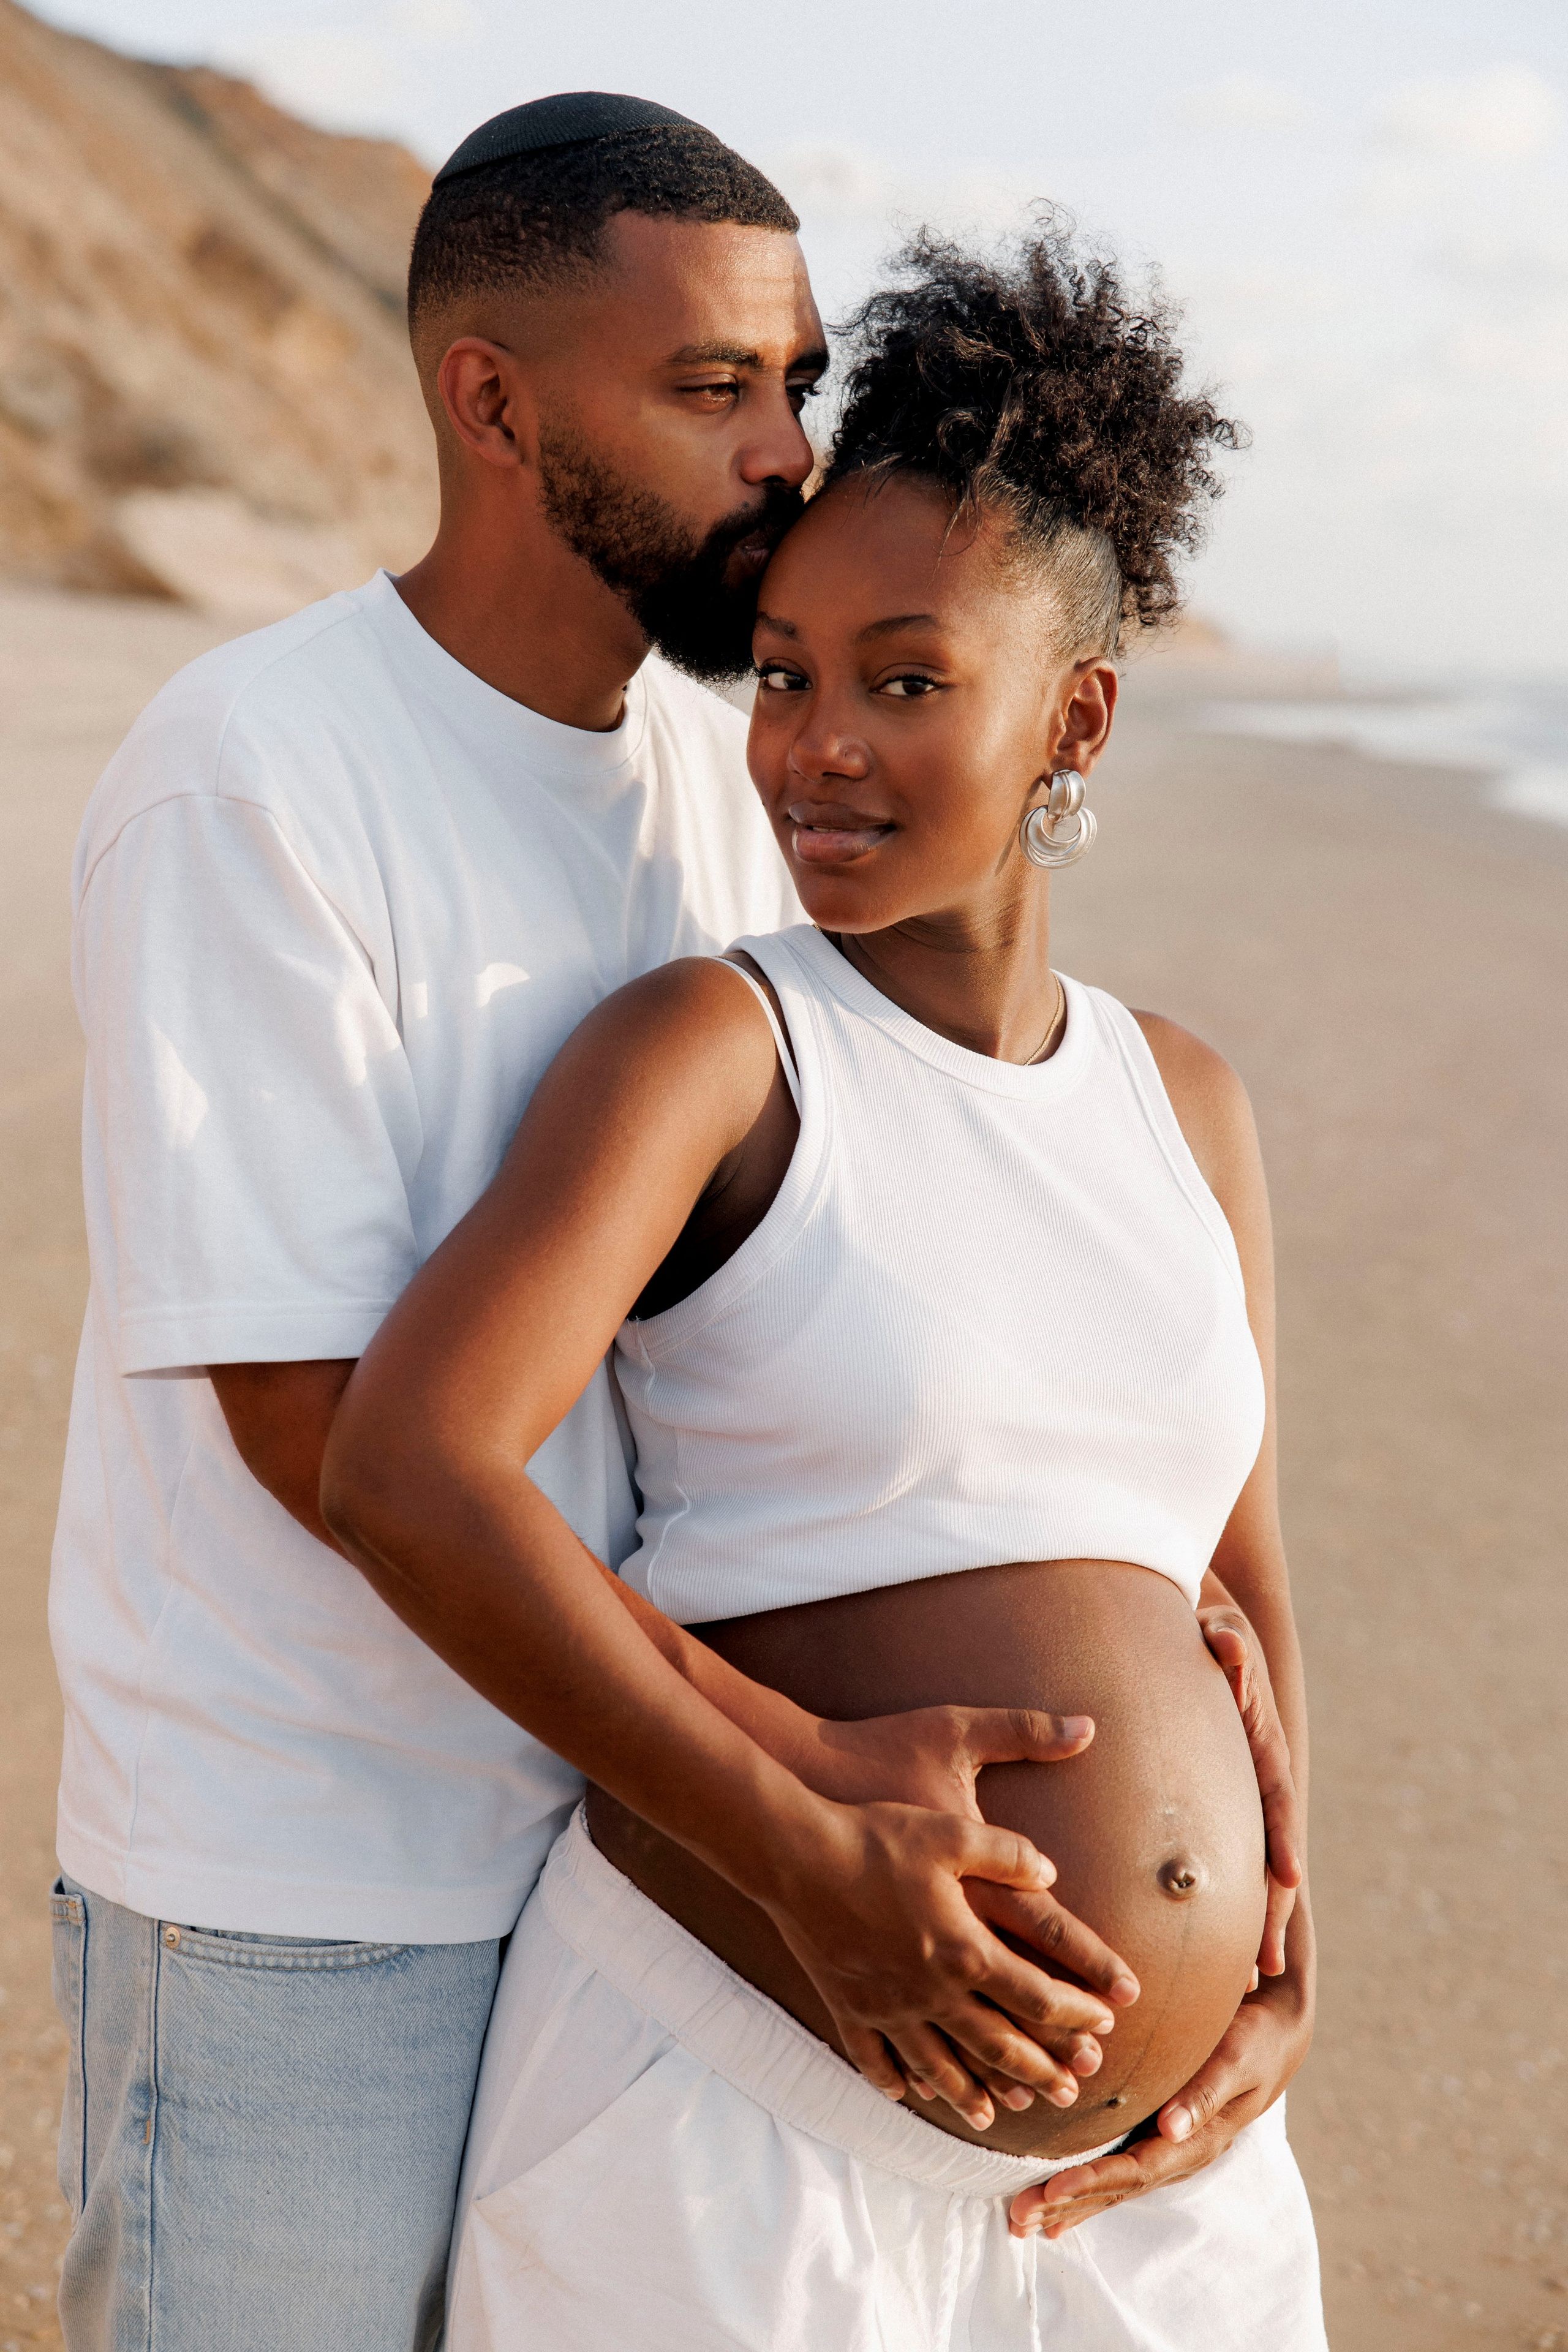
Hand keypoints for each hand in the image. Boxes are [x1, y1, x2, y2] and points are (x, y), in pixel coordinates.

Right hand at [757, 1790, 1137, 2133]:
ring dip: (974, 2093)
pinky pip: (875, 2058)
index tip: (1106, 2023)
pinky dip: (895, 2080)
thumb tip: (1052, 1872)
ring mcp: (887, 2006)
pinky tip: (908, 2094)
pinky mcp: (848, 2007)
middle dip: (1040, 2069)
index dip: (1077, 2012)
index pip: (1037, 1995)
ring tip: (1000, 2115)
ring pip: (940, 2065)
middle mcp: (931, 1990)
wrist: (796, 1856)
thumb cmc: (877, 1837)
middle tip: (1071, 2089)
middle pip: (998, 2044)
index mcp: (964, 1949)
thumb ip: (1008, 1854)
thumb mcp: (952, 1832)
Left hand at [1007, 1946, 1313, 2239]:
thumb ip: (1205, 2092)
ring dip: (1067, 2203)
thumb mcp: (1237, 2057)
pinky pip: (1117, 2169)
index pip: (1137, 2170)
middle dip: (1066, 2204)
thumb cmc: (1254, 2038)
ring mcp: (1169, 2148)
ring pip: (1113, 2185)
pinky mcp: (1157, 2135)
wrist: (1277, 2034)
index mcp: (1197, 2139)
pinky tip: (1054, 2203)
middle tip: (1017, 2217)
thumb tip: (1171, 2128)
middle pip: (1117, 2187)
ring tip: (1021, 2220)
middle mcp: (1180, 2152)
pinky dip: (1084, 2187)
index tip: (1051, 2191)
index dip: (1093, 2181)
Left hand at [1197, 1601, 1301, 1973]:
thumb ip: (1227, 1638)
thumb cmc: (1211, 1631)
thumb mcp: (1221, 1628)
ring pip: (1247, 1864)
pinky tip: (1216, 1947)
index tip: (1291, 1878)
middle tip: (1265, 1962)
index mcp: (1260, 1743)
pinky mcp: (1210, 1808)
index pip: (1275, 1794)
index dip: (1282, 1836)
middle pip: (1268, 1847)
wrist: (1212, 1638)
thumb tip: (1226, 1645)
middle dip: (1268, 1904)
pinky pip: (1220, 1858)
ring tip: (1245, 1977)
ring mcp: (1236, 1794)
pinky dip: (1225, 1898)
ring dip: (1251, 1915)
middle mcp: (1255, 1776)